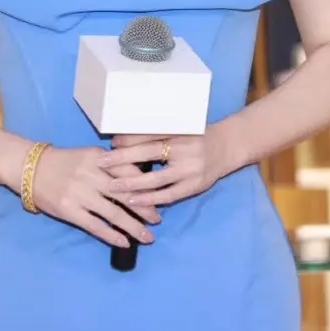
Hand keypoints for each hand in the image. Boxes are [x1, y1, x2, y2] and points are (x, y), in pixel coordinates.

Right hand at [24, 146, 157, 248]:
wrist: (31, 168)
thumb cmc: (65, 162)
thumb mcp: (90, 155)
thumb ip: (111, 164)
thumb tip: (139, 180)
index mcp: (98, 158)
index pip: (129, 172)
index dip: (146, 186)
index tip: (160, 196)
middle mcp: (91, 175)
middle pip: (125, 194)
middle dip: (145, 209)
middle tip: (158, 220)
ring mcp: (80, 194)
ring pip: (113, 213)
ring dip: (133, 227)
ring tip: (147, 237)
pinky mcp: (70, 211)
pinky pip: (96, 226)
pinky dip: (112, 236)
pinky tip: (124, 242)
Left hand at [97, 130, 230, 206]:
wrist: (228, 147)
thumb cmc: (197, 136)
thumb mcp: (179, 129)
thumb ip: (154, 134)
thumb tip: (120, 140)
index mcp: (180, 132)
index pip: (149, 136)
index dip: (128, 141)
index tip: (109, 146)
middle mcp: (186, 150)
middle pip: (150, 154)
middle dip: (123, 161)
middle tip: (102, 164)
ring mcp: (191, 170)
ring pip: (158, 180)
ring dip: (133, 184)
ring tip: (112, 187)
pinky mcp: (195, 186)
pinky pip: (169, 196)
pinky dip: (150, 200)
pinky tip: (134, 201)